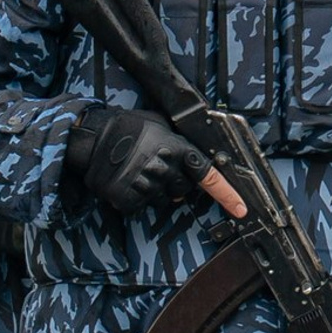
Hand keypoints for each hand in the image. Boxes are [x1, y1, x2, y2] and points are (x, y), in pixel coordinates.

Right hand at [64, 104, 244, 221]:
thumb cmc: (126, 126)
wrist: (91, 137)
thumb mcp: (159, 124)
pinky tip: (125, 181)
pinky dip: (134, 198)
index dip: (226, 193)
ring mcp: (146, 185)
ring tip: (135, 171)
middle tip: (153, 168)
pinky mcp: (128, 199)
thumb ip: (178, 142)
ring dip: (154, 191)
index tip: (241, 208)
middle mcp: (164, 168)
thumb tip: (192, 159)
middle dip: (174, 184)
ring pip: (162, 200)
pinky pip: (141, 206)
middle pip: (182, 190)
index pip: (208, 175)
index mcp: (176, 149)